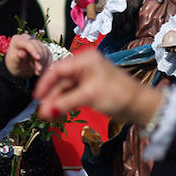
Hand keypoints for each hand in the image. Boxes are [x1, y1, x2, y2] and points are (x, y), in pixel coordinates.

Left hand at [4, 35, 51, 77]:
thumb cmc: (14, 66)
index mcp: (17, 40)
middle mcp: (27, 38)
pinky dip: (47, 62)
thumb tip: (21, 53)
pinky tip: (44, 70)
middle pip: (38, 46)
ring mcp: (36, 42)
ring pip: (45, 50)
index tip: (38, 59)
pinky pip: (49, 54)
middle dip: (40, 59)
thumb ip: (17, 58)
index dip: (34, 50)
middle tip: (39, 71)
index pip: (28, 43)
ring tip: (39, 72)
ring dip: (44, 62)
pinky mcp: (42, 47)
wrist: (19, 69)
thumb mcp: (14, 64)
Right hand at [34, 50, 161, 124]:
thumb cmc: (117, 95)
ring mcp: (88, 76)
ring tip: (49, 116)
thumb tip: (46, 112)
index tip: (36, 98)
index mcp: (85, 60)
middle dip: (51, 95)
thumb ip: (66, 103)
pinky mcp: (91, 87)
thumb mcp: (89, 96)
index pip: (58, 68)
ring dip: (57, 101)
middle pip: (61, 79)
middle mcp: (85, 65)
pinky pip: (73, 93)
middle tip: (42, 112)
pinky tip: (59, 112)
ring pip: (66, 87)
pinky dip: (66, 102)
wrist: (139, 104)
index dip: (45, 83)